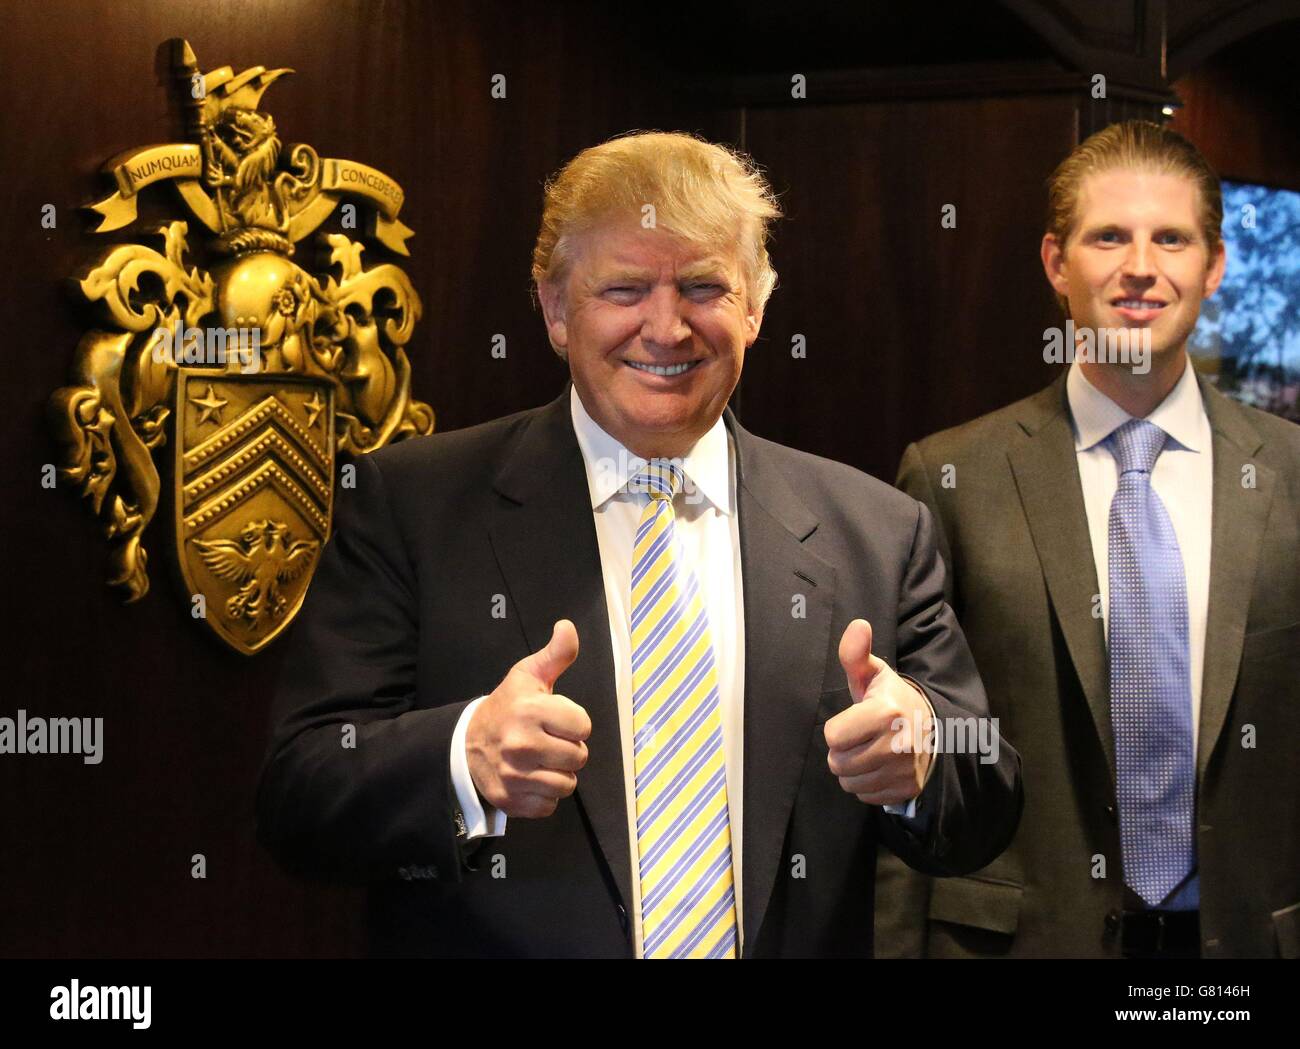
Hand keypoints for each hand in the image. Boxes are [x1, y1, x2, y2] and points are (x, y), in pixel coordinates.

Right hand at [466, 619, 590, 817]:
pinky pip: (550, 805)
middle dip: (569, 750)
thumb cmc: (507, 707)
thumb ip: (555, 654)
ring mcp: (514, 775)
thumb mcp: (527, 676)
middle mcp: (521, 744)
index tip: (557, 720)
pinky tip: (532, 778)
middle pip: (578, 757)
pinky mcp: (511, 800)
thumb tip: (568, 626)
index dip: (574, 723)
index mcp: (530, 710)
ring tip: (542, 760)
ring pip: (567, 784)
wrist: (466, 743)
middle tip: (549, 741)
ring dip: (559, 774)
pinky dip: (545, 795)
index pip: (583, 726)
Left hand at [825, 618, 932, 805]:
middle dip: (843, 751)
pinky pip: (865, 796)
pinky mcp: (907, 790)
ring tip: (868, 752)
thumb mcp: (873, 675)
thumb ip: (856, 654)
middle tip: (860, 738)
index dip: (838, 729)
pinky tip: (879, 767)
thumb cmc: (890, 700)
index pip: (833, 737)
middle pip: (838, 763)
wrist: (931, 729)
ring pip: (850, 782)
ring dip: (852, 770)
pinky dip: (867, 784)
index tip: (854, 721)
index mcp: (886, 713)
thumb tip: (858, 625)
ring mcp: (905, 770)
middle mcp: (898, 745)